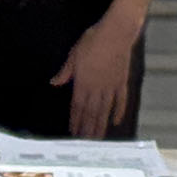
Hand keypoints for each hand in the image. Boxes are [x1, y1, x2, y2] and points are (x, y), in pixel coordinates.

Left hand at [51, 10, 140, 138]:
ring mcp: (112, 87)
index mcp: (83, 82)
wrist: (115, 34)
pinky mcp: (123, 83)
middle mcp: (98, 88)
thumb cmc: (92, 41)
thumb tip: (54, 83)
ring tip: (98, 138)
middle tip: (85, 142)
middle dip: (87, 127)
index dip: (75, 119)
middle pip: (91, 112)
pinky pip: (121, 101)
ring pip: (105, 110)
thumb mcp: (73, 54)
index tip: (73, 132)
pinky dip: (119, 112)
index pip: (78, 105)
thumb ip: (65, 72)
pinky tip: (116, 122)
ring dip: (100, 124)